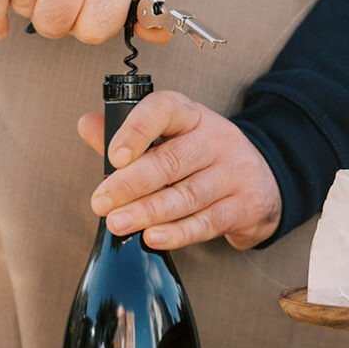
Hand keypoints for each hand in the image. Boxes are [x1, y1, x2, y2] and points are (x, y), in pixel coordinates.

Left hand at [79, 91, 281, 249]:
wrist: (261, 183)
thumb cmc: (203, 159)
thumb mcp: (172, 138)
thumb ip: (129, 136)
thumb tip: (86, 124)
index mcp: (192, 116)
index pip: (166, 110)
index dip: (137, 130)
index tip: (114, 156)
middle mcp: (216, 139)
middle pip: (173, 160)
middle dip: (131, 183)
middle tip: (101, 202)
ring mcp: (234, 173)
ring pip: (188, 194)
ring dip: (149, 212)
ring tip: (118, 223)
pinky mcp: (245, 206)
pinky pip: (207, 222)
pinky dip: (178, 233)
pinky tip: (153, 237)